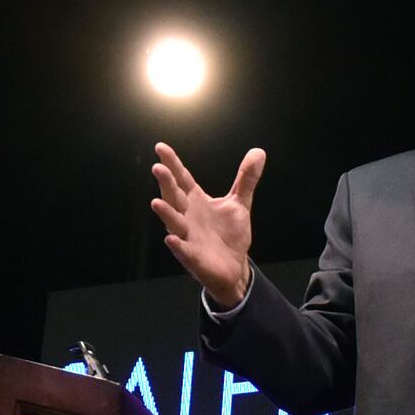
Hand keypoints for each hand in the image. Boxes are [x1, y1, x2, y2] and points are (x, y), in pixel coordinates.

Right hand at [151, 143, 261, 305]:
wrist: (234, 267)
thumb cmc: (229, 234)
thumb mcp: (239, 203)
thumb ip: (246, 179)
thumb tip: (259, 152)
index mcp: (196, 201)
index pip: (182, 178)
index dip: (172, 163)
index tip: (161, 147)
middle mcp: (187, 216)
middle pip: (174, 197)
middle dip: (166, 183)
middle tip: (158, 168)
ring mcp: (188, 236)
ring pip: (174, 223)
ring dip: (165, 213)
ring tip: (156, 202)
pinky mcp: (193, 257)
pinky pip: (183, 250)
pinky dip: (177, 245)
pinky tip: (171, 239)